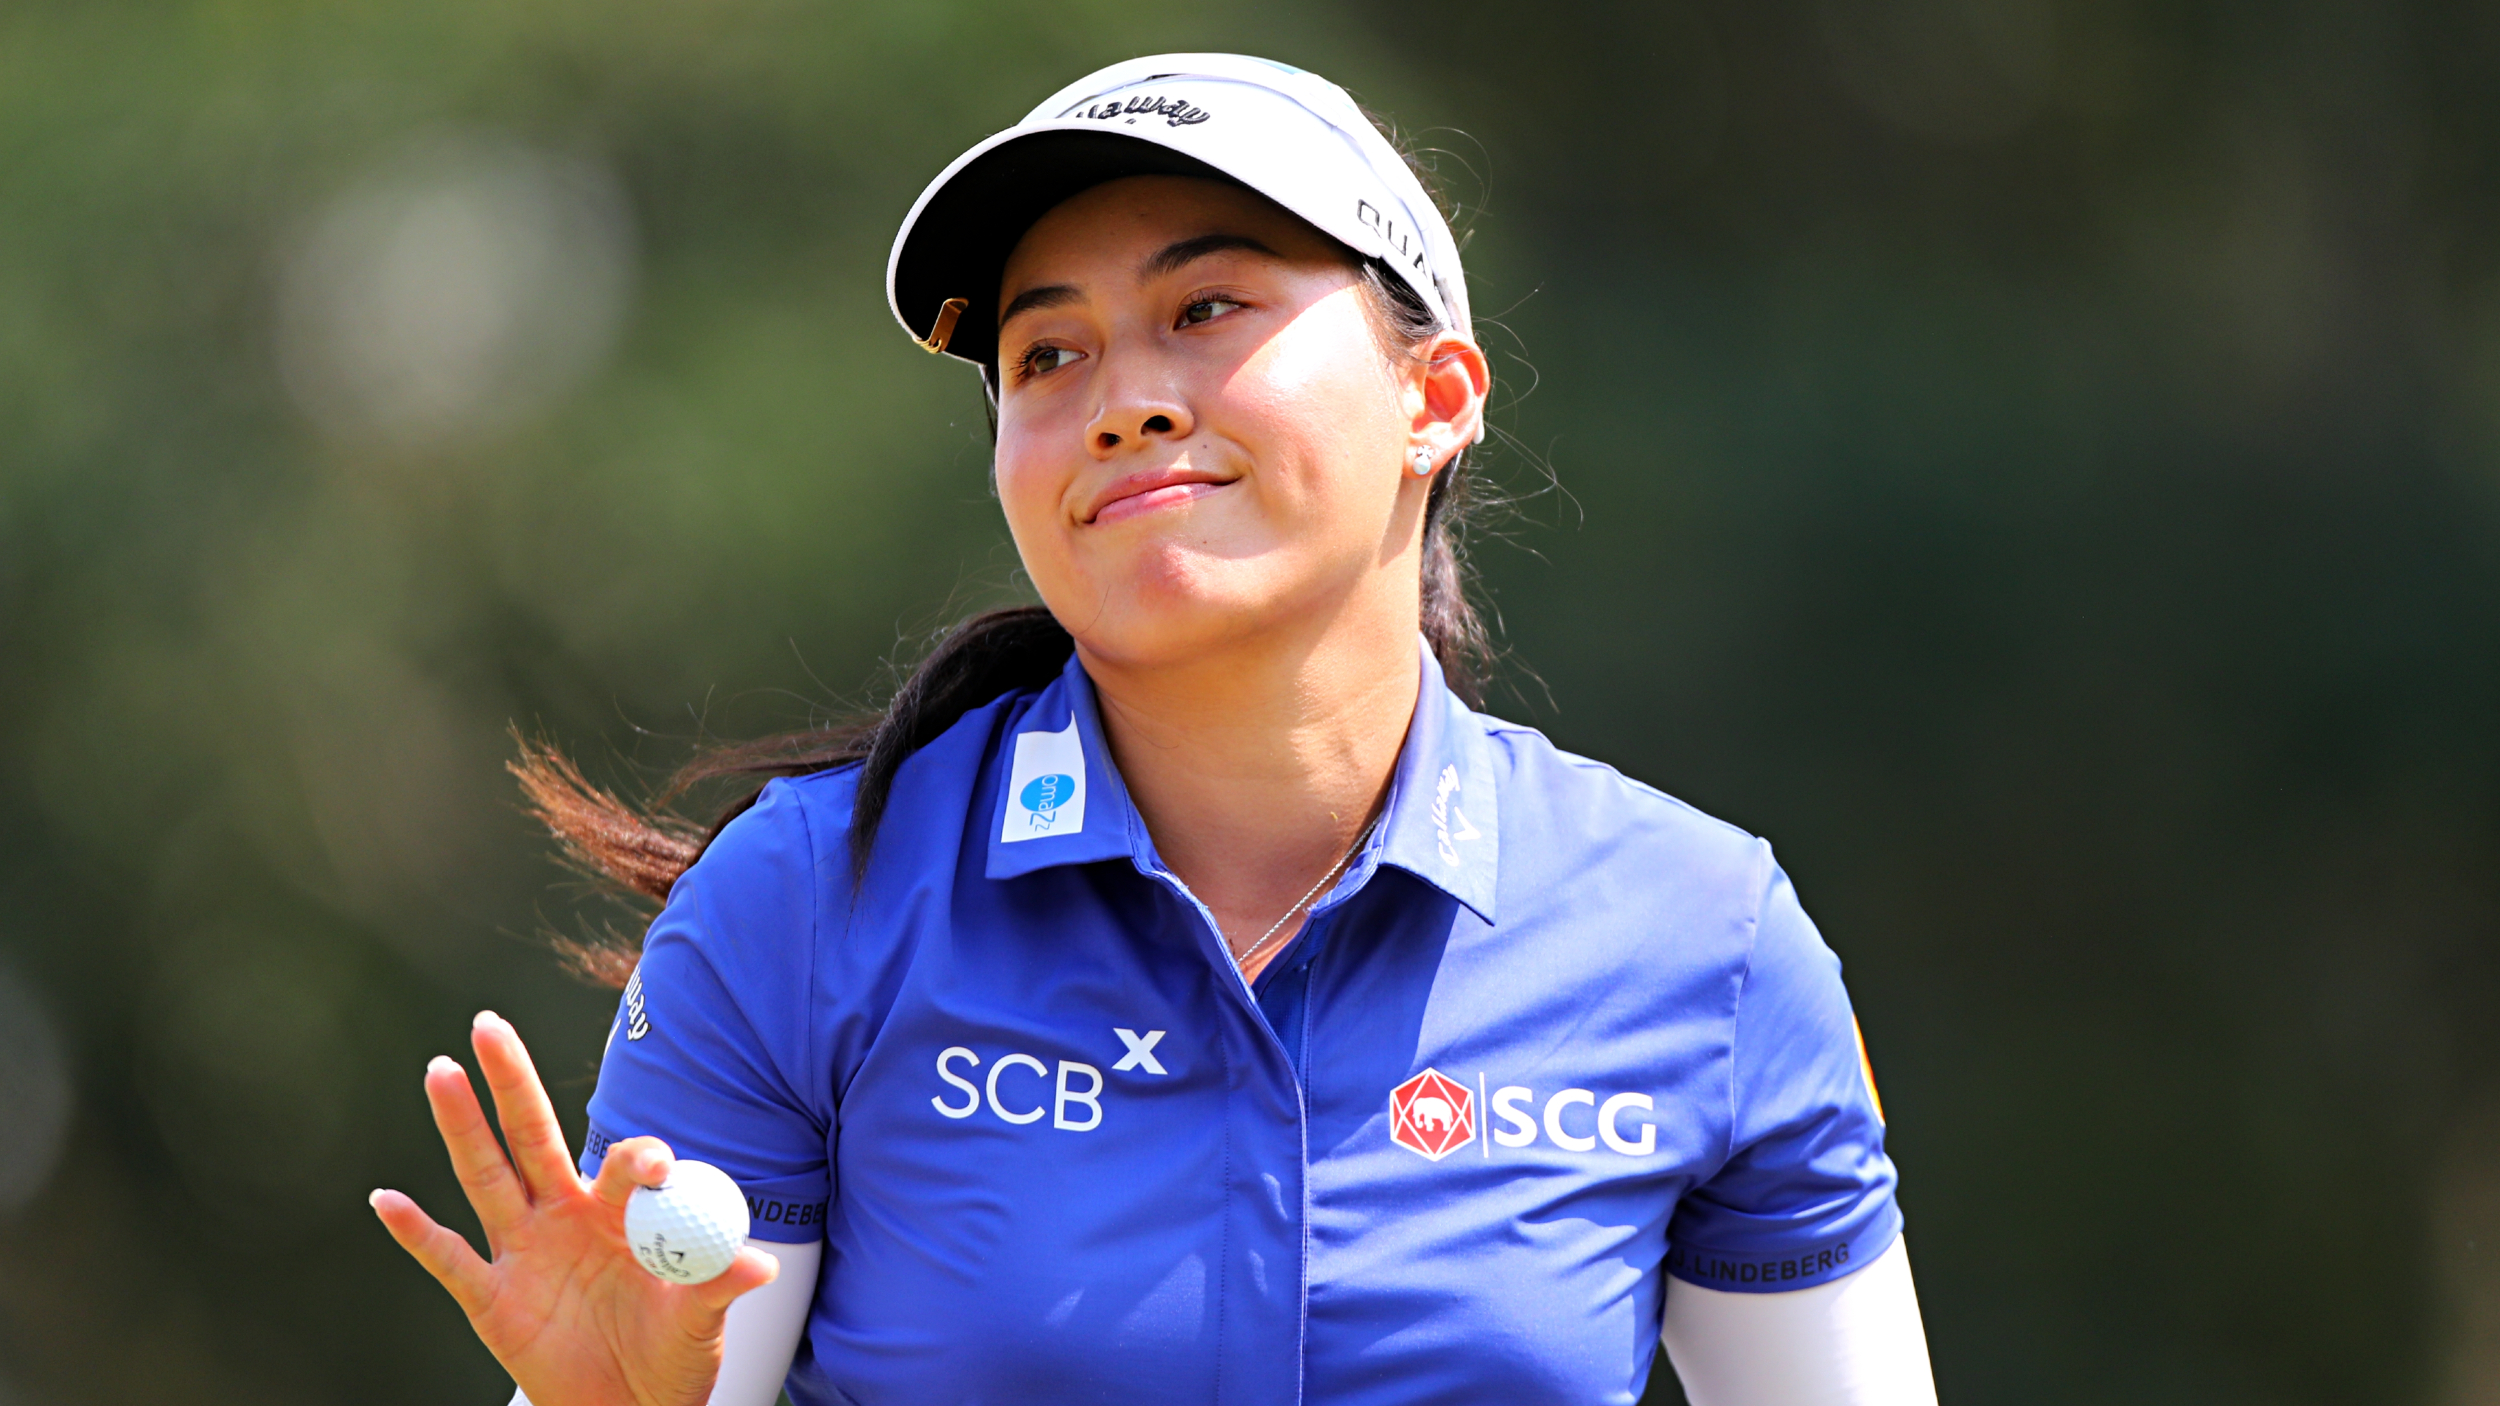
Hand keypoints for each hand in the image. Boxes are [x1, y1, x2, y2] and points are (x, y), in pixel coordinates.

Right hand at [370, 1011, 779, 1405]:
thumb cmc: (669, 1353)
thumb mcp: (700, 1321)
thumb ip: (717, 1286)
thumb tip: (759, 1267)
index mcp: (621, 1213)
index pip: (624, 1166)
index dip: (640, 1159)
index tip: (658, 1163)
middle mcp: (565, 1217)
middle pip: (532, 1137)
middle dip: (512, 1082)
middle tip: (489, 1024)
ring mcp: (523, 1252)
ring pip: (486, 1177)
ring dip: (461, 1127)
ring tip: (440, 1071)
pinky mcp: (491, 1299)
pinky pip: (450, 1260)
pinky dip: (417, 1233)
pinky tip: (387, 1200)